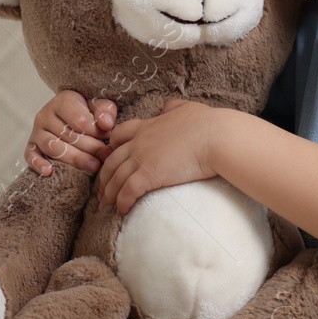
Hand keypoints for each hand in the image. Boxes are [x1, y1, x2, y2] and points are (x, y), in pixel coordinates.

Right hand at [26, 91, 117, 175]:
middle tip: (105, 156)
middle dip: (90, 148)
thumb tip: (106, 124)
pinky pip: (31, 155)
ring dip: (74, 158)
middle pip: (68, 135)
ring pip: (52, 147)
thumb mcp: (98, 107)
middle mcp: (45, 115)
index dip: (95, 131)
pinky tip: (49, 172)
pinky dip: (38, 164)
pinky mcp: (31, 147)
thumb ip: (105, 111)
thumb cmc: (87, 113)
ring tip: (93, 166)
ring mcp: (37, 132)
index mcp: (62, 101)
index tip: (107, 137)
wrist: (68, 118)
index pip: (79, 119)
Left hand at [96, 98, 222, 214]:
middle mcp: (139, 141)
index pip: (119, 135)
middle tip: (101, 190)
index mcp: (147, 126)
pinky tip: (122, 211)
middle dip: (104, 177)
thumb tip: (167, 107)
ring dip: (109, 193)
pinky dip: (122, 202)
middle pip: (112, 160)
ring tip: (106, 206)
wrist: (216, 137)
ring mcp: (142, 158)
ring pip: (116, 178)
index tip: (110, 159)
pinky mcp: (149, 175)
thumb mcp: (186, 108)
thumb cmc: (207, 123)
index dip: (111, 148)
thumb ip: (173, 107)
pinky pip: (128, 191)